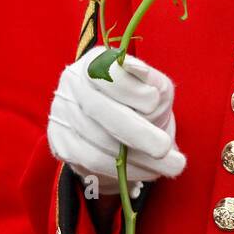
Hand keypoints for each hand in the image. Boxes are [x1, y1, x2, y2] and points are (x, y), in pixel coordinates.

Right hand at [47, 45, 185, 196]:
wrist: (120, 129)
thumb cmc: (142, 101)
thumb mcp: (155, 87)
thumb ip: (154, 84)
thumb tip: (148, 85)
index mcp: (94, 61)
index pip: (105, 72)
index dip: (130, 89)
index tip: (155, 101)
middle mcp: (72, 84)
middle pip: (98, 110)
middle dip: (136, 132)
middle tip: (164, 147)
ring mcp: (62, 114)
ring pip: (97, 142)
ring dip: (138, 158)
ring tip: (172, 165)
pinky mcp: (61, 142)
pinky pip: (92, 161)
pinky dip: (124, 170)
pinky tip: (150, 171)